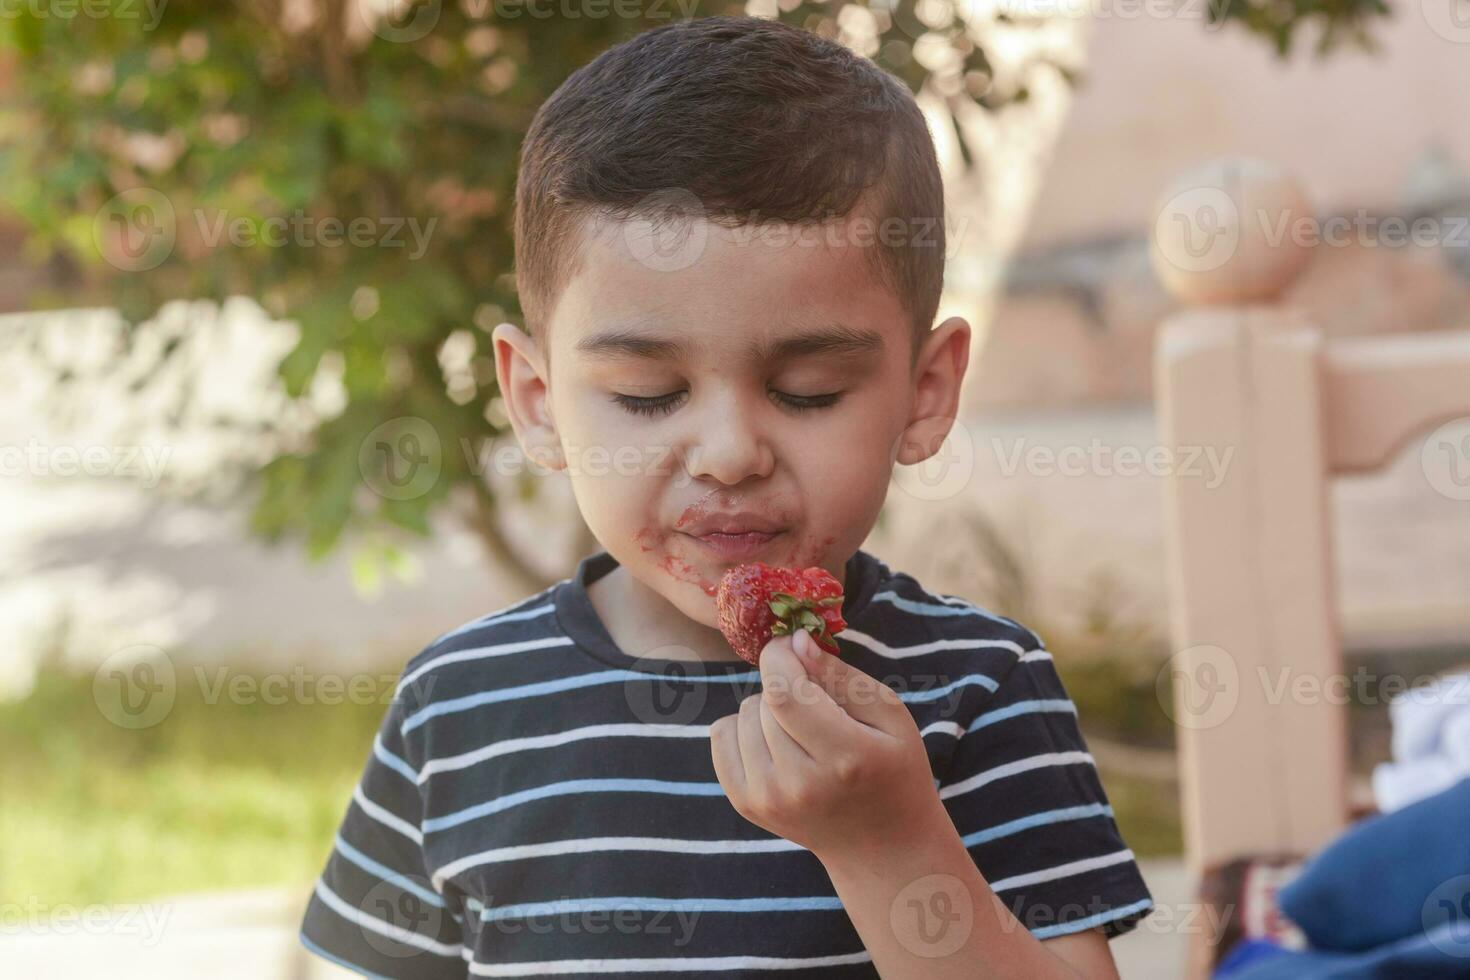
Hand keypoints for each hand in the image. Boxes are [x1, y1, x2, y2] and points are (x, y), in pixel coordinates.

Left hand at [709, 627, 950, 862]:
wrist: (882, 846)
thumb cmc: (892, 769)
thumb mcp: (888, 715)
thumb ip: (841, 676)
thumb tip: (795, 642)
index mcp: (845, 757)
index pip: (785, 694)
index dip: (780, 658)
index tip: (792, 648)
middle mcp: (800, 784)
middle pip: (763, 702)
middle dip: (783, 685)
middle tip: (813, 703)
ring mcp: (768, 800)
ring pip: (741, 716)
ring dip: (765, 710)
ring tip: (799, 730)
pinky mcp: (746, 805)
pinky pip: (721, 737)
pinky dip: (742, 728)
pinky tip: (774, 742)